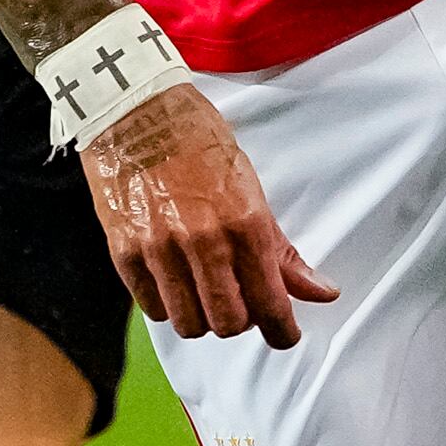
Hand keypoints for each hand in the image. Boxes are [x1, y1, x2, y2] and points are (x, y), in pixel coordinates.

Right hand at [80, 83, 338, 345]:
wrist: (136, 109)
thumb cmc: (198, 142)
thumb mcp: (251, 189)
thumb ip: (282, 250)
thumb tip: (321, 292)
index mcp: (244, 223)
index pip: (270, 304)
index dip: (283, 331)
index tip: (286, 336)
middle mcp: (203, 241)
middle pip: (228, 324)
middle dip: (241, 323)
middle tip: (242, 305)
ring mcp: (160, 248)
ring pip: (189, 323)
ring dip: (202, 318)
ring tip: (205, 293)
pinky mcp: (124, 251)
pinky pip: (152, 307)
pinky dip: (168, 304)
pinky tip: (175, 281)